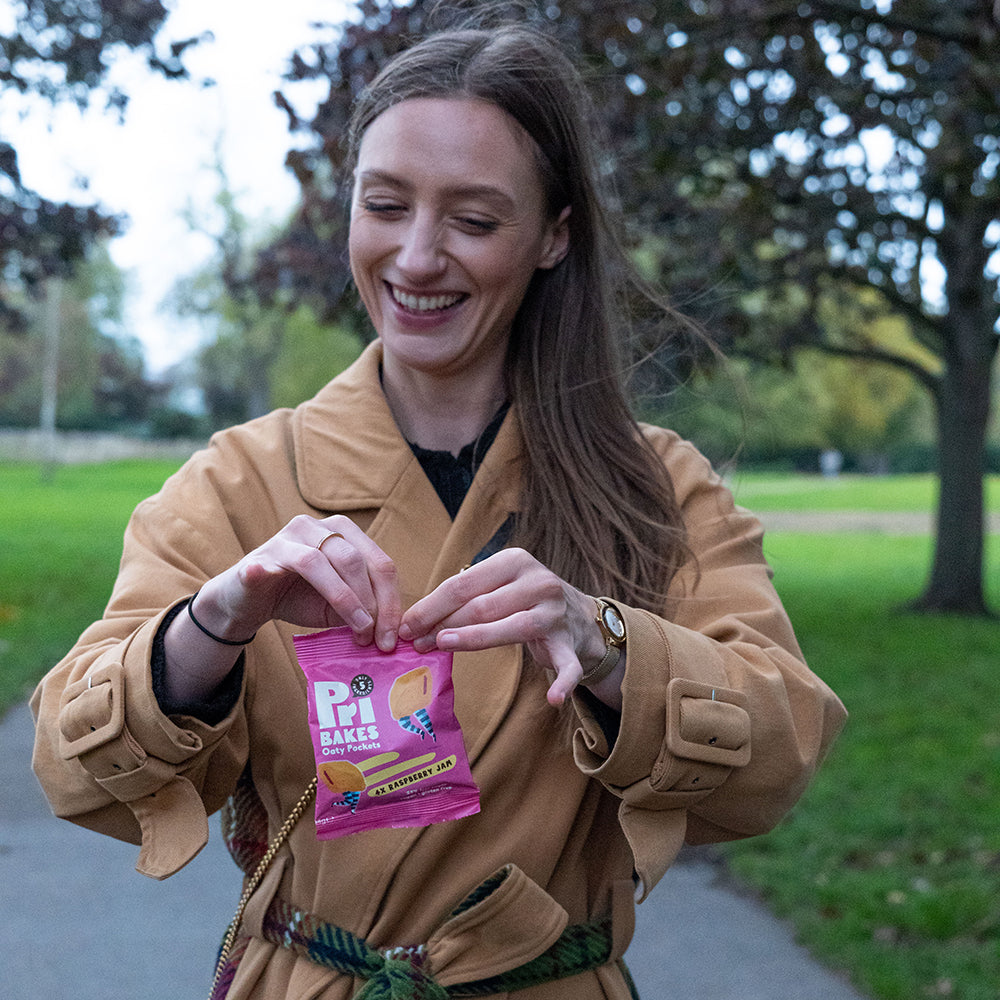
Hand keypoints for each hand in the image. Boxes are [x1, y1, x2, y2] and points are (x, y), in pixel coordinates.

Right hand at [195, 514, 401, 650]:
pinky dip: (269, 572)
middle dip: (372, 602)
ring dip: (345, 599)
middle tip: (375, 637)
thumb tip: (391, 632)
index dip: (391, 601)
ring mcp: (286, 538)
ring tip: (357, 628)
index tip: (392, 637)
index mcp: (343, 532)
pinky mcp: (259, 557)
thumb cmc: (299, 599)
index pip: (379, 563)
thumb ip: (364, 609)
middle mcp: (316, 527)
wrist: (249, 602)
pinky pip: (268, 565)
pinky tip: (267, 578)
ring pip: (320, 562)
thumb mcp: (339, 606)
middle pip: (355, 560)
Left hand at [398, 548, 617, 707]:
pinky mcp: (571, 644)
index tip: (405, 625)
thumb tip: (416, 620)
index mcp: (515, 561)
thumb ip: (465, 596)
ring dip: (474, 639)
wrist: (581, 615)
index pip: (464, 585)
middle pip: (482, 606)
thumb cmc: (523, 599)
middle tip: (414, 644)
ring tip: (442, 647)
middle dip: (443, 625)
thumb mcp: (498, 584)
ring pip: (512, 628)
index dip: (431, 606)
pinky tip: (553, 699)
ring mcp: (556, 614)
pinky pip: (567, 666)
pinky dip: (562, 683)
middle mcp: (539, 582)